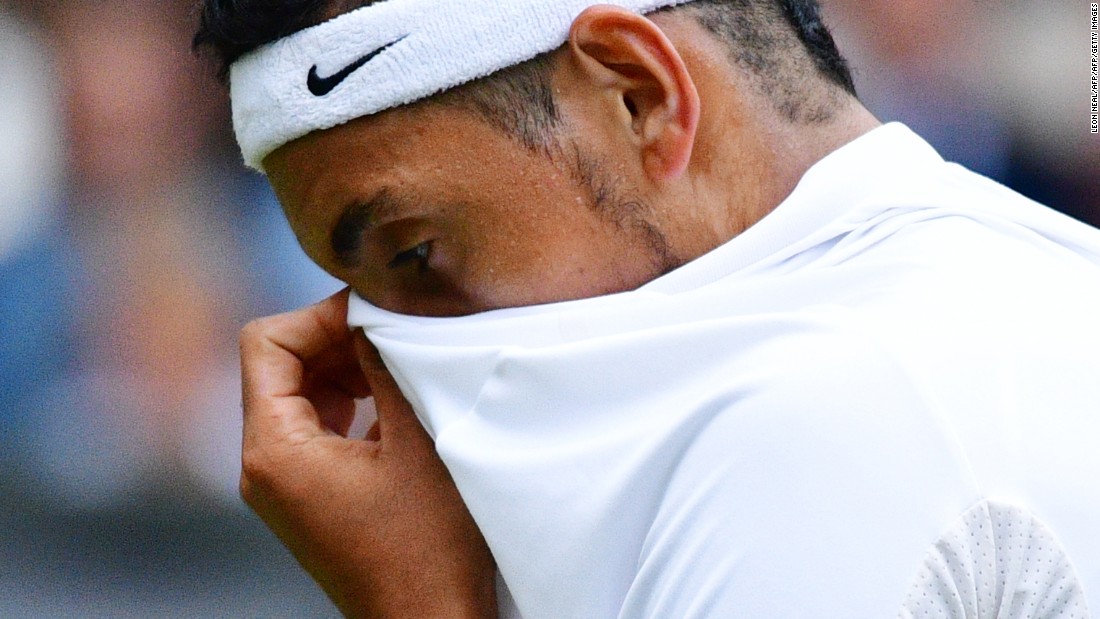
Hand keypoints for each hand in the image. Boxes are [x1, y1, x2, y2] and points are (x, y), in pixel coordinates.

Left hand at [238, 290, 497, 617]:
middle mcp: (261, 466)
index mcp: (273, 450)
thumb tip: (372, 311)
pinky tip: (394, 405)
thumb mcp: (415, 440)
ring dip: (344, 370)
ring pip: (296, 393)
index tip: (374, 314)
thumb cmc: (428, 547)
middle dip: (334, 340)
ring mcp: (281, 485)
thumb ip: (384, 366)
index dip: (319, 315)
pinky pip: (312, 427)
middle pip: (278, 364)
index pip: (265, 341)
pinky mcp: (305, 497)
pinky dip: (347, 404)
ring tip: (398, 366)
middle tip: (395, 333)